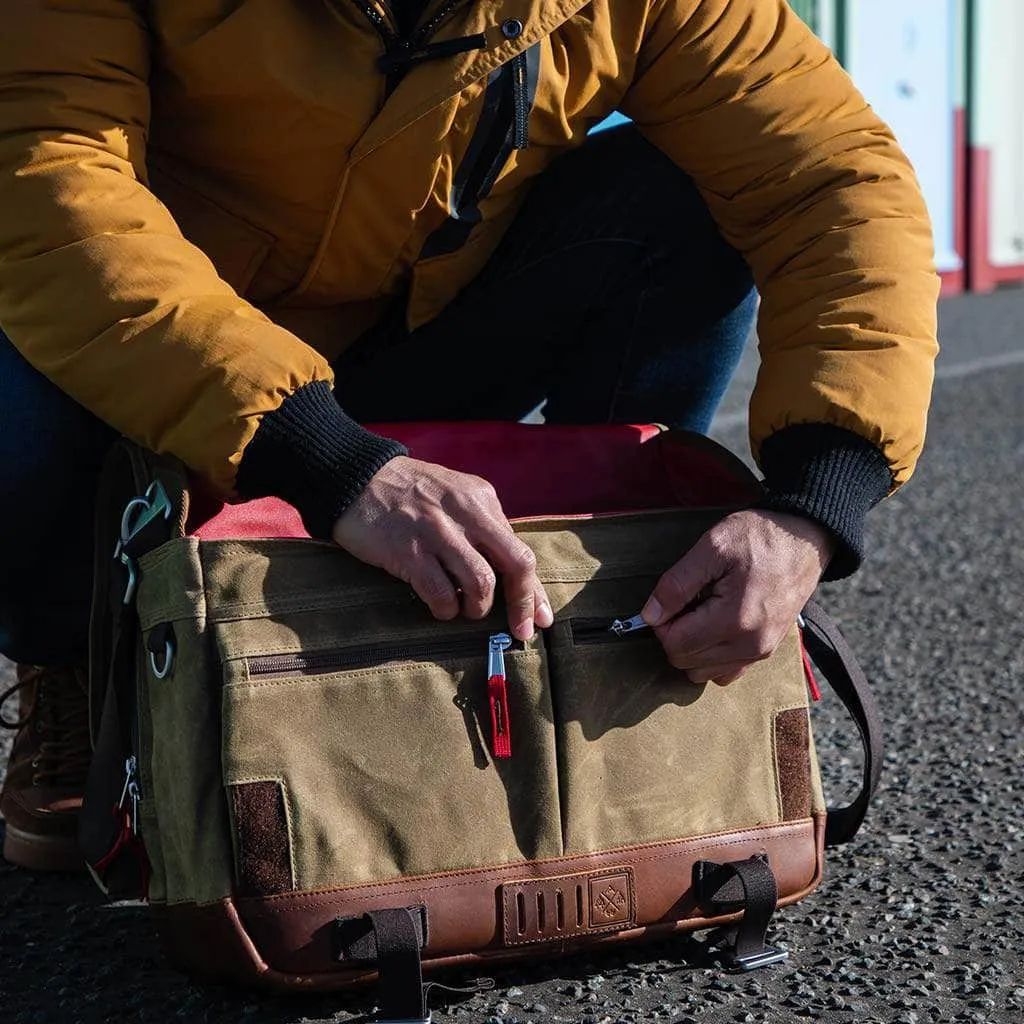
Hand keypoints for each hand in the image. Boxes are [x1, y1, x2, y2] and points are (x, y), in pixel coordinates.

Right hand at [332, 456, 552, 639]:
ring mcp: (438, 532)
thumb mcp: (455, 494)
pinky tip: (440, 608)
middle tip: (519, 631)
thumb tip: (508, 572)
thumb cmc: (408, 492)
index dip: (535, 590)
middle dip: (522, 603)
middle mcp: (467, 513)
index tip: (541, 618)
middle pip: (515, 564)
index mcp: (482, 499)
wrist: (355, 477)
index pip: (520, 549)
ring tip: (466, 609)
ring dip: (478, 607)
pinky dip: (446, 609)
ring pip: (481, 583)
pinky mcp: (408, 551)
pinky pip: (441, 593)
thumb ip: (481, 525)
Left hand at [641, 510, 835, 684]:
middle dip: (675, 634)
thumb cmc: (760, 538)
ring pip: (702, 672)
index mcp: (735, 619)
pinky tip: (714, 626)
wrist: (804, 539)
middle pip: (685, 662)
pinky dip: (710, 656)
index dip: (662, 623)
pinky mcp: (766, 651)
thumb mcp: (713, 547)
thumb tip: (651, 615)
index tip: (670, 600)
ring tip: (702, 612)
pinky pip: (725, 672)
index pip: (676, 644)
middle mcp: (750, 644)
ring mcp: (760, 651)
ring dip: (691, 646)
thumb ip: (677, 583)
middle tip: (687, 602)